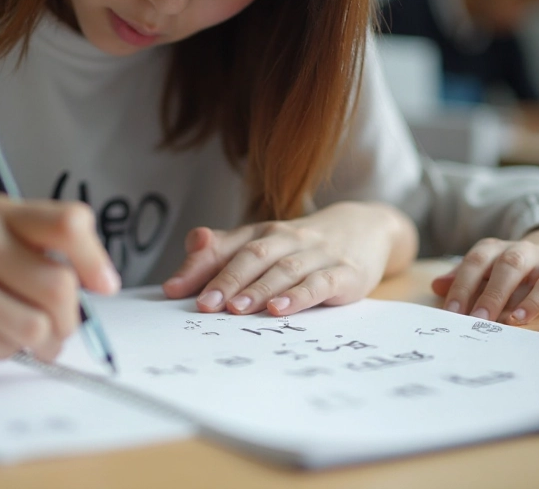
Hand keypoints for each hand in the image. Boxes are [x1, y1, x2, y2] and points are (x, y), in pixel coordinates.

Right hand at [0, 195, 118, 364]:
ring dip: (41, 342)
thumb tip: (102, 282)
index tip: (104, 286)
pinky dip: (4, 351)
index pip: (67, 224)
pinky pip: (5, 349)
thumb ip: (44, 246)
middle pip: (59, 285)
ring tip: (18, 333)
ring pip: (38, 326)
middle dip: (69, 318)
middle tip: (58, 328)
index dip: (94, 259)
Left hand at [161, 202, 416, 315]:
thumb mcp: (263, 245)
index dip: (197, 267)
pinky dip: (299, 296)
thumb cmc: (303, 245)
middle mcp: (287, 239)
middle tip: (204, 305)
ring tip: (236, 309)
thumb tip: (175, 281)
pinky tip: (280, 310)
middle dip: (225, 281)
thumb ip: (219, 257)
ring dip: (258, 289)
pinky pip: (319, 283)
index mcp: (262, 233)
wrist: (366, 228)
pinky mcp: (344, 273)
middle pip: (252, 257)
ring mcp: (317, 255)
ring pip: (283, 270)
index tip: (172, 290)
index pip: (225, 247)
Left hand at [431, 227, 538, 324]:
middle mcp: (513, 248)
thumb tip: (435, 286)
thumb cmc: (513, 275)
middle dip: (481, 293)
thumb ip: (463, 281)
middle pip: (494, 265)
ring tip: (493, 321)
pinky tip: (520, 319)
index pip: (473, 263)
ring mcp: (538, 257)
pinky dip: (533, 303)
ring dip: (503, 295)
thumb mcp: (488, 276)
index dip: (461, 286)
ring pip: (517, 269)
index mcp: (491, 249)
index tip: (451, 311)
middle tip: (471, 319)